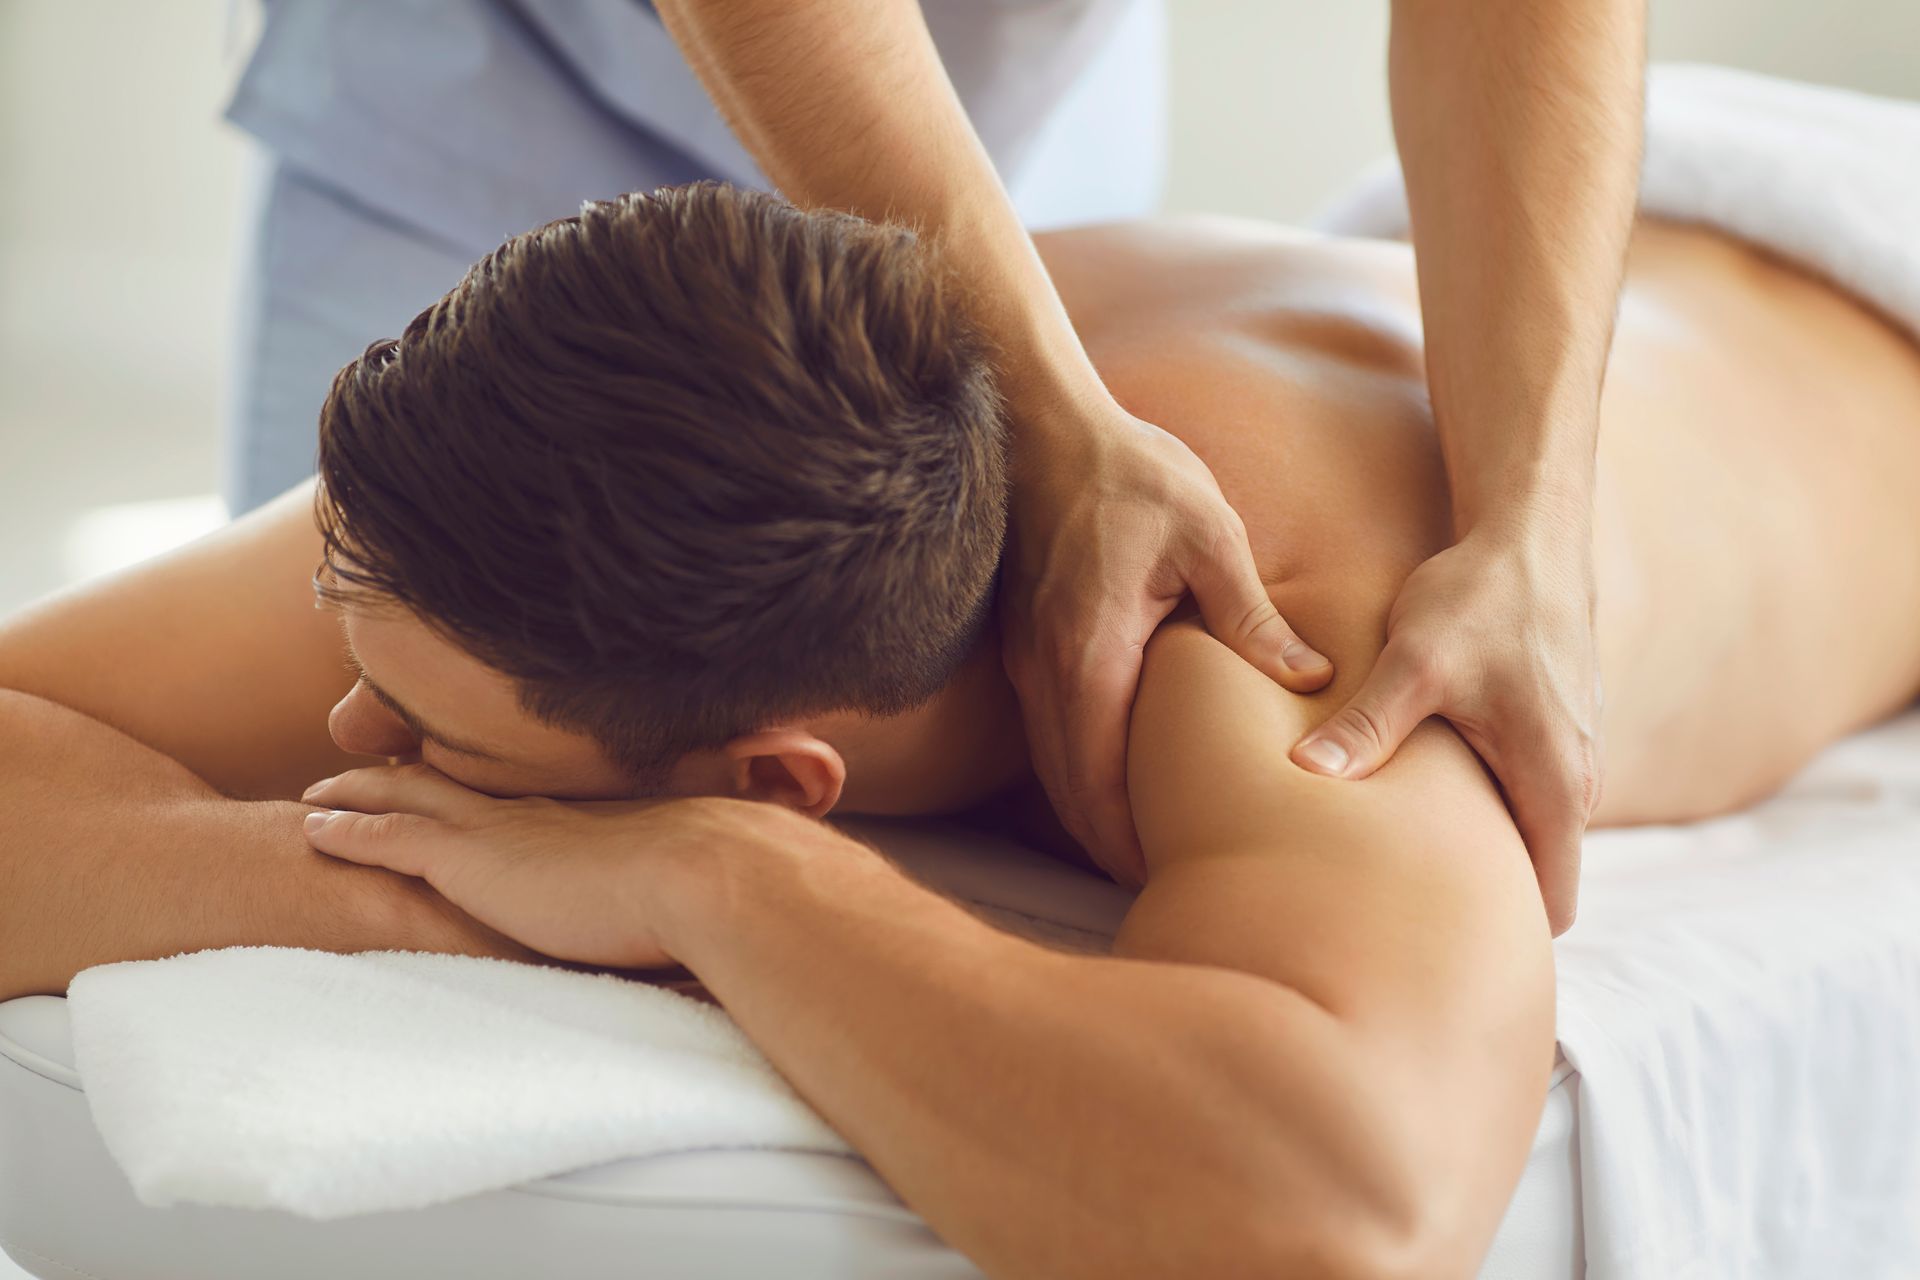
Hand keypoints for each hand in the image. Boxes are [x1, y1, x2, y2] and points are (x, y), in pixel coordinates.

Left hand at [300, 764, 827, 968]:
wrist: (706, 876)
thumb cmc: (714, 888)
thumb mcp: (686, 881)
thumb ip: (667, 890)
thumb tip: (690, 914)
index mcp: (579, 817)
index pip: (509, 796)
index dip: (469, 785)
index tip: (444, 780)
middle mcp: (534, 811)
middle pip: (449, 780)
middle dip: (399, 774)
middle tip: (355, 771)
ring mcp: (501, 830)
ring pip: (405, 797)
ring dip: (357, 793)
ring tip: (316, 796)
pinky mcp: (472, 860)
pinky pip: (390, 837)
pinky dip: (349, 830)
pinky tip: (312, 829)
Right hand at [1002, 399, 1333, 887]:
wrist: (1044, 425)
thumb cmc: (1130, 474)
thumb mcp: (1208, 534)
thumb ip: (1250, 615)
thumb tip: (1309, 679)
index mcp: (1090, 653)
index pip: (1100, 779)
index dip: (1129, 839)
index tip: (1167, 878)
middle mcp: (1046, 670)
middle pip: (1069, 791)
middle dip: (1109, 846)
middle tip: (1160, 888)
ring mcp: (1027, 661)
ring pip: (1052, 767)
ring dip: (1091, 815)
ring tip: (1142, 853)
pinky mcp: (1026, 645)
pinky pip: (1049, 733)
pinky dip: (1078, 773)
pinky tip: (1117, 784)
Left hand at [1290, 520, 1601, 933]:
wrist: (1528, 533)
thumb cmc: (1479, 597)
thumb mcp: (1414, 662)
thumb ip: (1366, 726)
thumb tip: (1305, 775)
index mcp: (1554, 782)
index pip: (1552, 902)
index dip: (1509, 939)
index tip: (1449, 961)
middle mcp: (1575, 780)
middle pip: (1538, 877)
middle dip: (1485, 906)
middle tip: (1405, 931)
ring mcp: (1569, 755)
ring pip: (1528, 836)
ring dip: (1482, 854)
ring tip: (1404, 876)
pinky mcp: (1551, 730)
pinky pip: (1522, 796)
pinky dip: (1485, 811)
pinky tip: (1424, 806)